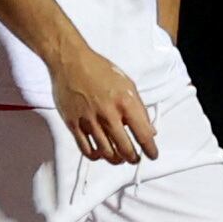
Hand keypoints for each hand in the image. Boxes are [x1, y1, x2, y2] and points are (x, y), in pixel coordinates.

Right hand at [48, 44, 157, 164]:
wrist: (70, 61)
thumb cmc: (98, 69)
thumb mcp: (127, 83)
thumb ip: (139, 108)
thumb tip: (149, 130)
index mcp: (125, 102)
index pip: (143, 134)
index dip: (150, 149)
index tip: (152, 155)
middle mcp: (108, 114)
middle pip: (125, 149)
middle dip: (133, 158)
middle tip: (135, 158)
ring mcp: (89, 120)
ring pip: (106, 153)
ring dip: (116, 159)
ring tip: (119, 158)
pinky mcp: (73, 124)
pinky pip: (86, 149)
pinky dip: (95, 156)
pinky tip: (100, 153)